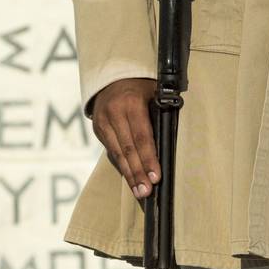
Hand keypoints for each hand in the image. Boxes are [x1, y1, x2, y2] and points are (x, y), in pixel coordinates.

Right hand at [91, 77, 159, 199]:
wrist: (112, 76)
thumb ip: (161, 114)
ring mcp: (103, 121)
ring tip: (140, 193)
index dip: (149, 159)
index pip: (142, 137)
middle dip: (138, 173)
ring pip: (118, 153)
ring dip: (130, 175)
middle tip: (147, 192)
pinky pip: (111, 151)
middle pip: (128, 149)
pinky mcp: (98, 128)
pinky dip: (122, 166)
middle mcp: (113, 112)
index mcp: (131, 103)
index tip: (156, 177)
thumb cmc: (142, 87)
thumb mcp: (155, 93)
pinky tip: (131, 180)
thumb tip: (171, 143)